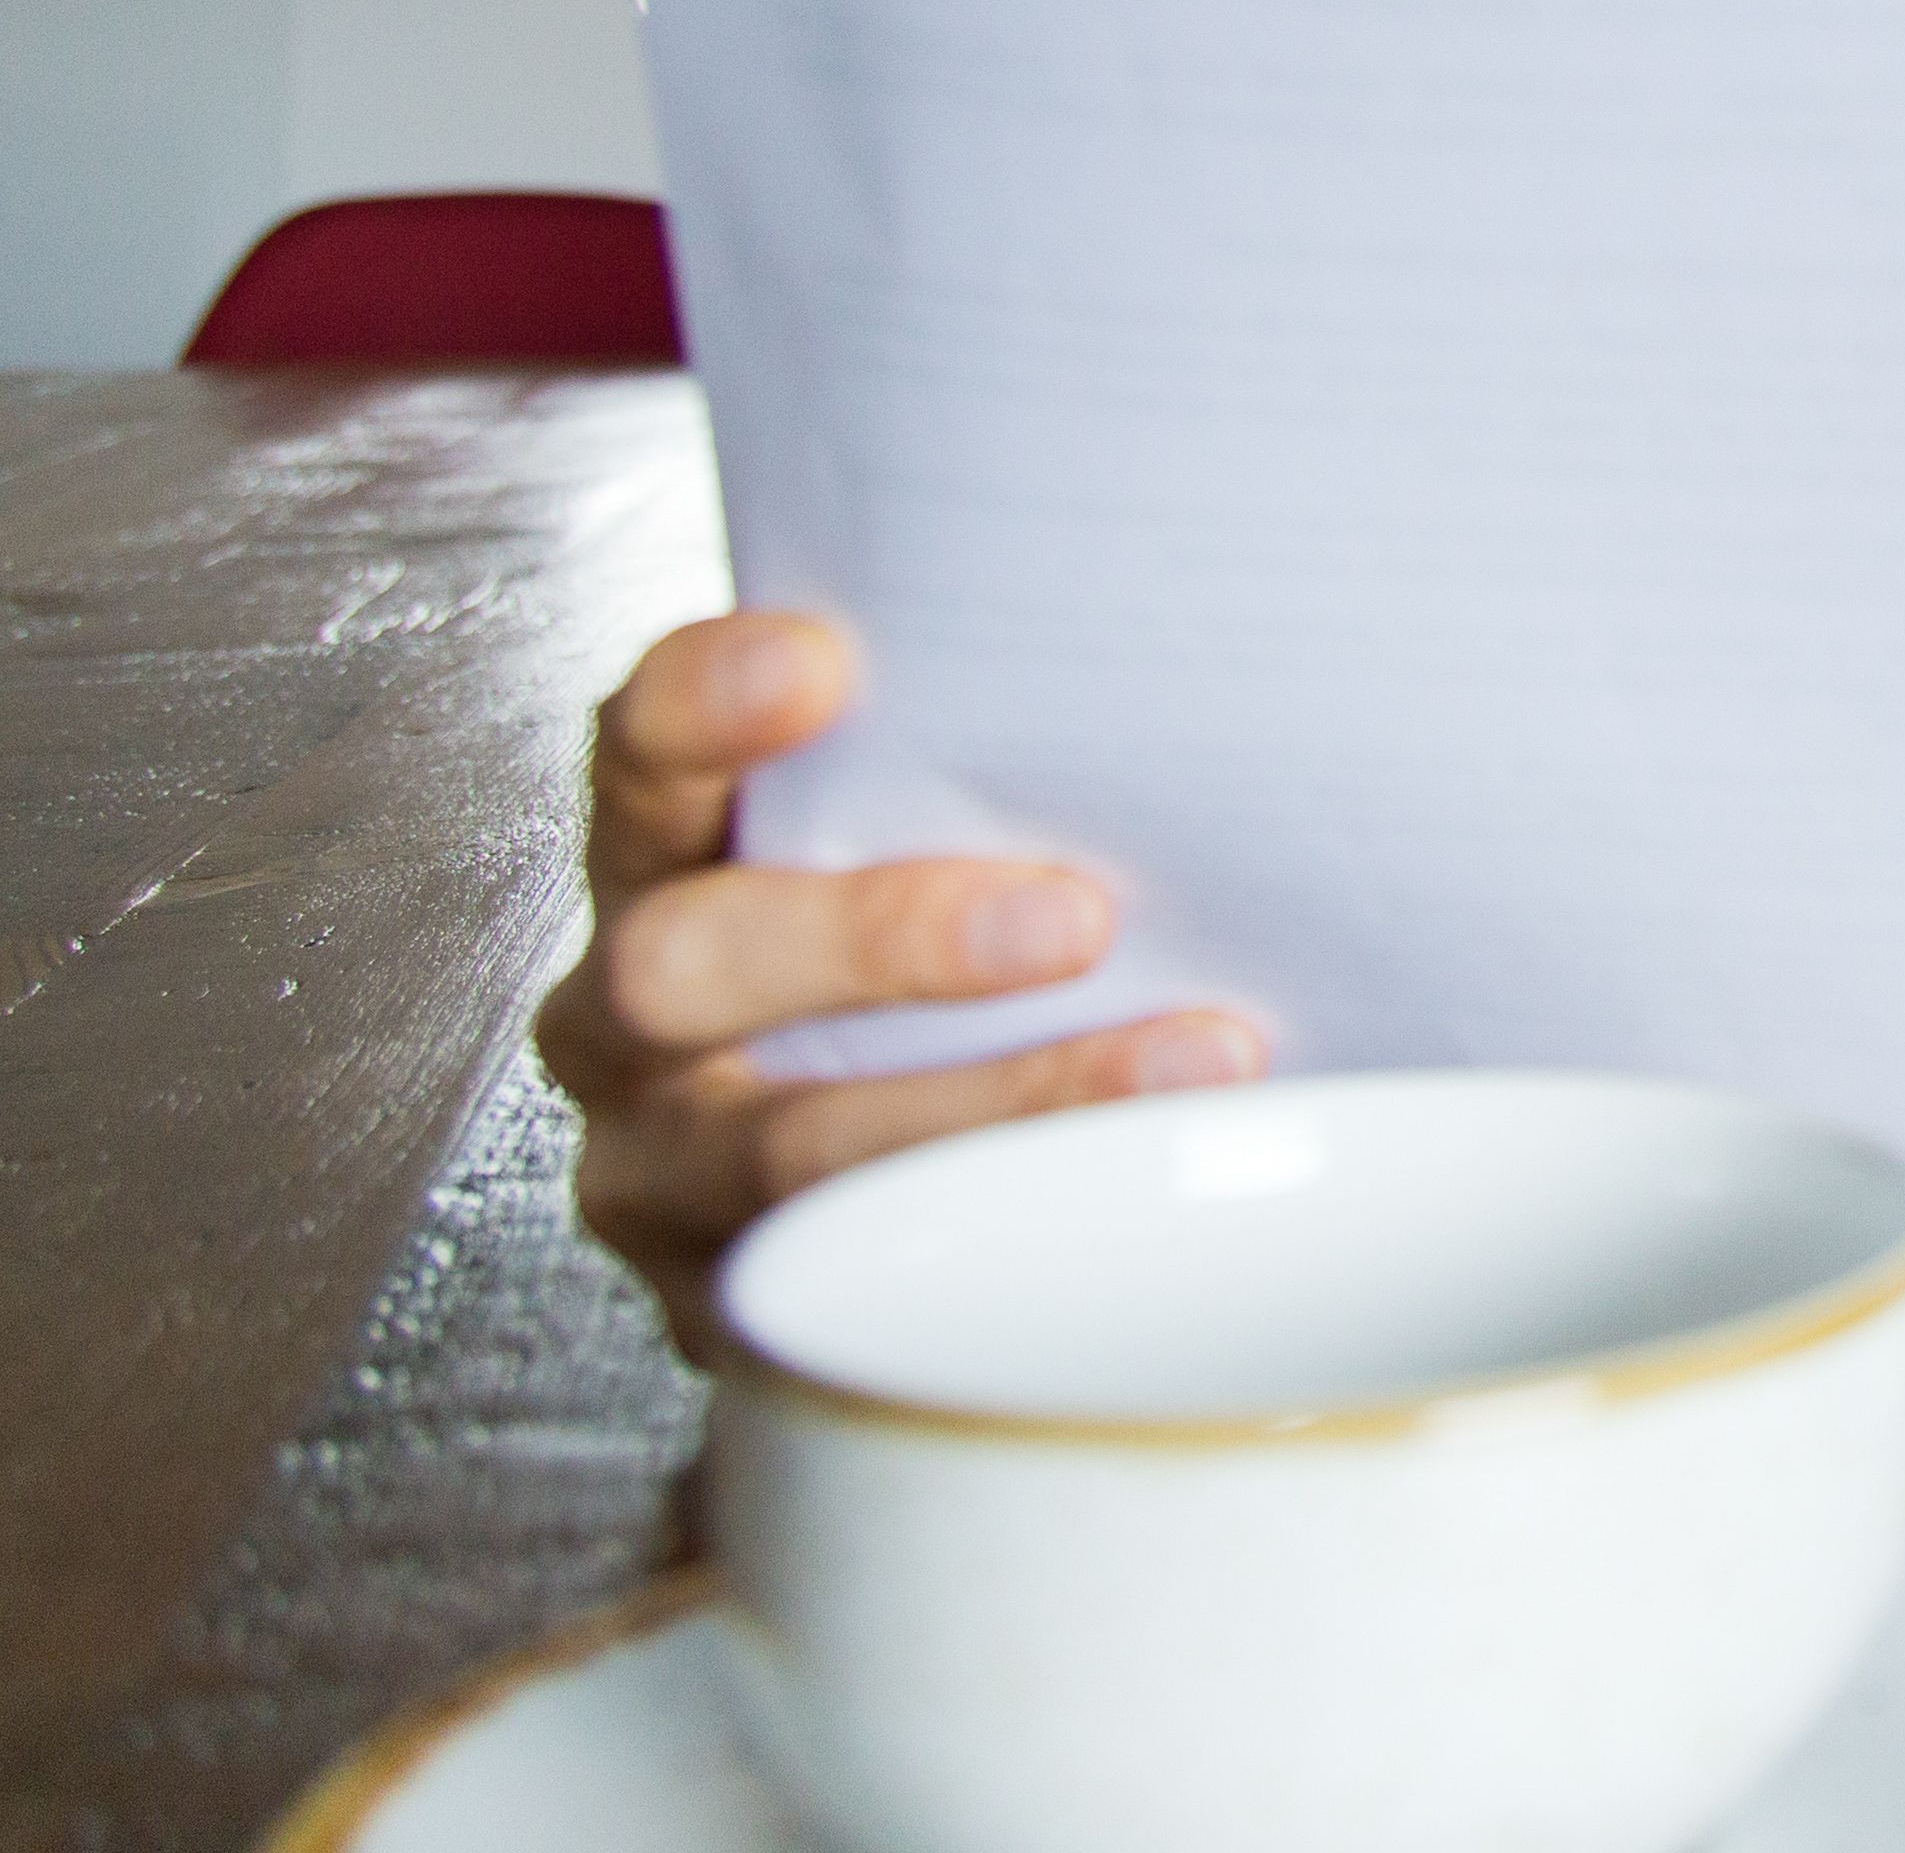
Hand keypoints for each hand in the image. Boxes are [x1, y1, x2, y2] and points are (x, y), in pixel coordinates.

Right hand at [533, 607, 1261, 1356]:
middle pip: (686, 962)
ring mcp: (668, 1174)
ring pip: (789, 1153)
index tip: (821, 659)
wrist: (905, 1194)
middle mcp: (628, 1017)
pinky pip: (869, 1284)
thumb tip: (1223, 648)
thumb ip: (999, 768)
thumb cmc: (957, 955)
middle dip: (882, 937)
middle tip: (1078, 918)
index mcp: (668, 860)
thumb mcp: (946, 843)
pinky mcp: (743, 1308)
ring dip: (1006, 1105)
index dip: (705, 703)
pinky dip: (1028, 1232)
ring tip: (1196, 1065)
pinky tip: (1164, 1191)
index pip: (642, 752)